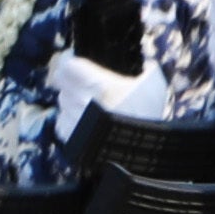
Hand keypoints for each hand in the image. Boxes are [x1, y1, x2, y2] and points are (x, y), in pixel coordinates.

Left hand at [50, 46, 170, 126]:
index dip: (69, 62)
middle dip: (69, 81)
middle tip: (78, 81)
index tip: (73, 62)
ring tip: (83, 103)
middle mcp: (82, 101)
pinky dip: (69, 121)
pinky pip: (62, 124)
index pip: (68, 65)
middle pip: (62, 83)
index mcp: (98, 84)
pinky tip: (81, 120)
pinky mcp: (73, 138)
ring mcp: (75, 121)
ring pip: (62, 103)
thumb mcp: (153, 87)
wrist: (143, 152)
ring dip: (69, 101)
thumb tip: (148, 65)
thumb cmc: (148, 117)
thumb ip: (146, 71)